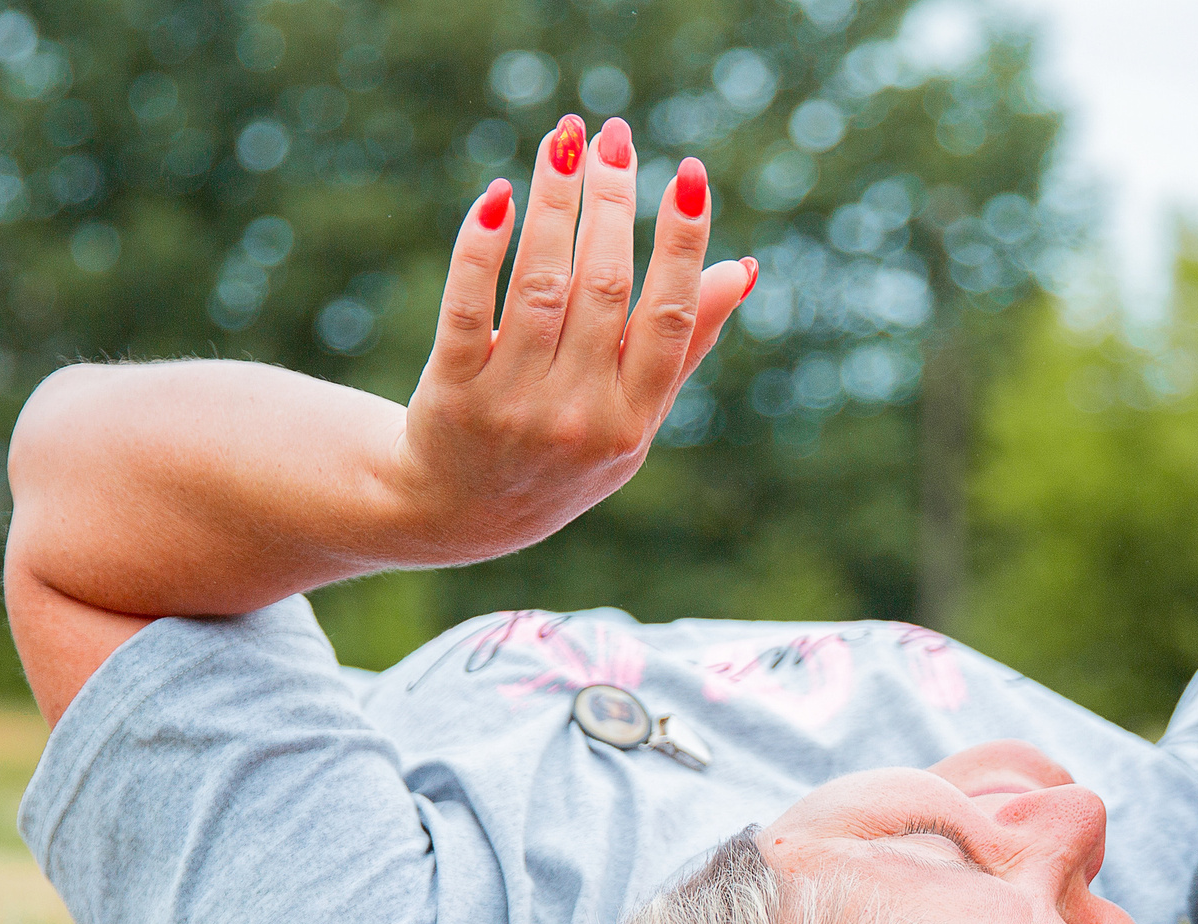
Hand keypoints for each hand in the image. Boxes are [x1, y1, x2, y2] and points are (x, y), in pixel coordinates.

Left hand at [391, 114, 752, 563]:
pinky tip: (500, 195)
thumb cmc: (564, 453)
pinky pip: (468, 305)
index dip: (682, 242)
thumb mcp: (635, 416)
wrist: (460, 512)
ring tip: (562, 141)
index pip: (668, 316)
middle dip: (611, 203)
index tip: (688, 171)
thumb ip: (685, 346)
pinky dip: (483, 247)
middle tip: (611, 137)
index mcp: (635, 420)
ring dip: (554, 204)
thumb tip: (743, 269)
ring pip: (540, 285)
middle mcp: (580, 417)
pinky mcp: (453, 393)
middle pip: (604, 289)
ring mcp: (514, 407)